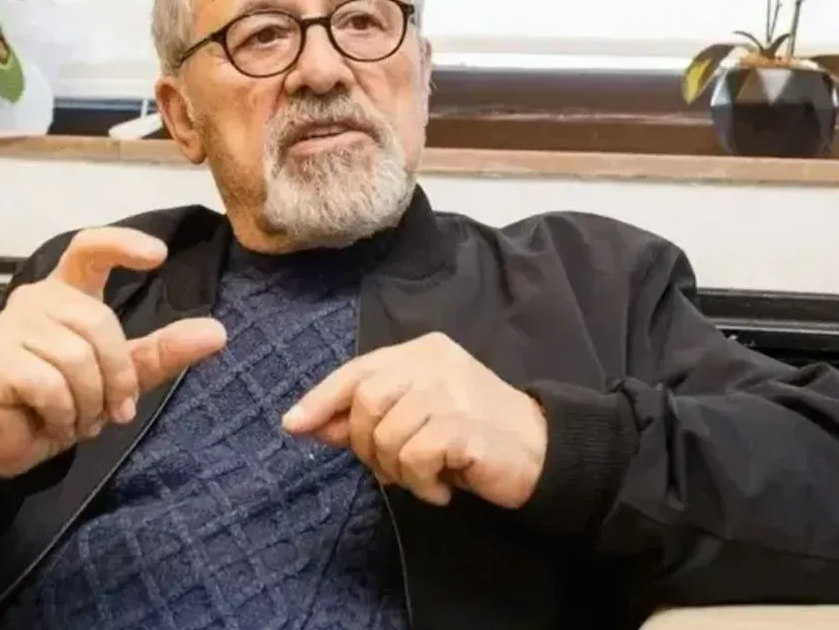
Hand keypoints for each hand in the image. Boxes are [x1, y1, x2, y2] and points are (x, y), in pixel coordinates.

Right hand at [0, 227, 226, 477]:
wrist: (7, 442)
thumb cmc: (62, 400)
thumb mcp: (121, 375)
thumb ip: (163, 351)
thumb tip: (218, 333)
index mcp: (67, 292)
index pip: (89, 249)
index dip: (122, 245)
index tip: (159, 255)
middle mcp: (35, 300)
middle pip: (99, 323)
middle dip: (116, 377)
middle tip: (112, 411)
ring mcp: (10, 328)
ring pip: (77, 358)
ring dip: (89, 403)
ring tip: (78, 418)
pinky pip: (51, 386)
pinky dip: (64, 414)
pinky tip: (54, 422)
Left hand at [282, 332, 546, 507]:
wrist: (543, 452)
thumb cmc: (475, 434)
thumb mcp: (417, 417)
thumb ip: (368, 416)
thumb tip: (308, 423)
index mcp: (422, 350)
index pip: (358, 370)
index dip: (321, 399)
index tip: (294, 425)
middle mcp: (434, 362)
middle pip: (365, 402)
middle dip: (366, 446)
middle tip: (394, 469)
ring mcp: (449, 390)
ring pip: (385, 436)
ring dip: (397, 471)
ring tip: (426, 477)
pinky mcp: (462, 424)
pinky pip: (412, 458)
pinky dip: (421, 483)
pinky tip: (444, 487)